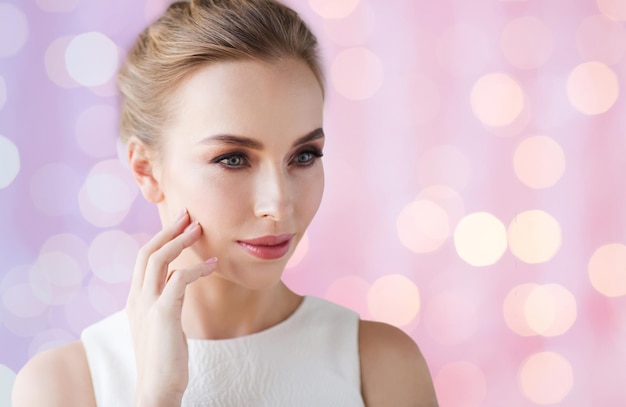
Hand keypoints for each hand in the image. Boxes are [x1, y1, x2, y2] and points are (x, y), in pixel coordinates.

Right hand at [125, 210, 216, 406]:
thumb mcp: (161, 324)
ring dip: (180, 240)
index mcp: (135, 299)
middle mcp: (136, 298)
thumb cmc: (164, 359)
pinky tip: (213, 265)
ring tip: (200, 229)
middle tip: (188, 214)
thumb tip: (177, 282)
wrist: (156, 388)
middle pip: (147, 251)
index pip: (143, 259)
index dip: (160, 238)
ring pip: (158, 259)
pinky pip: (179, 279)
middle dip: (168, 230)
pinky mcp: (163, 314)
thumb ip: (165, 301)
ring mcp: (147, 305)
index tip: (179, 225)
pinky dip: (197, 268)